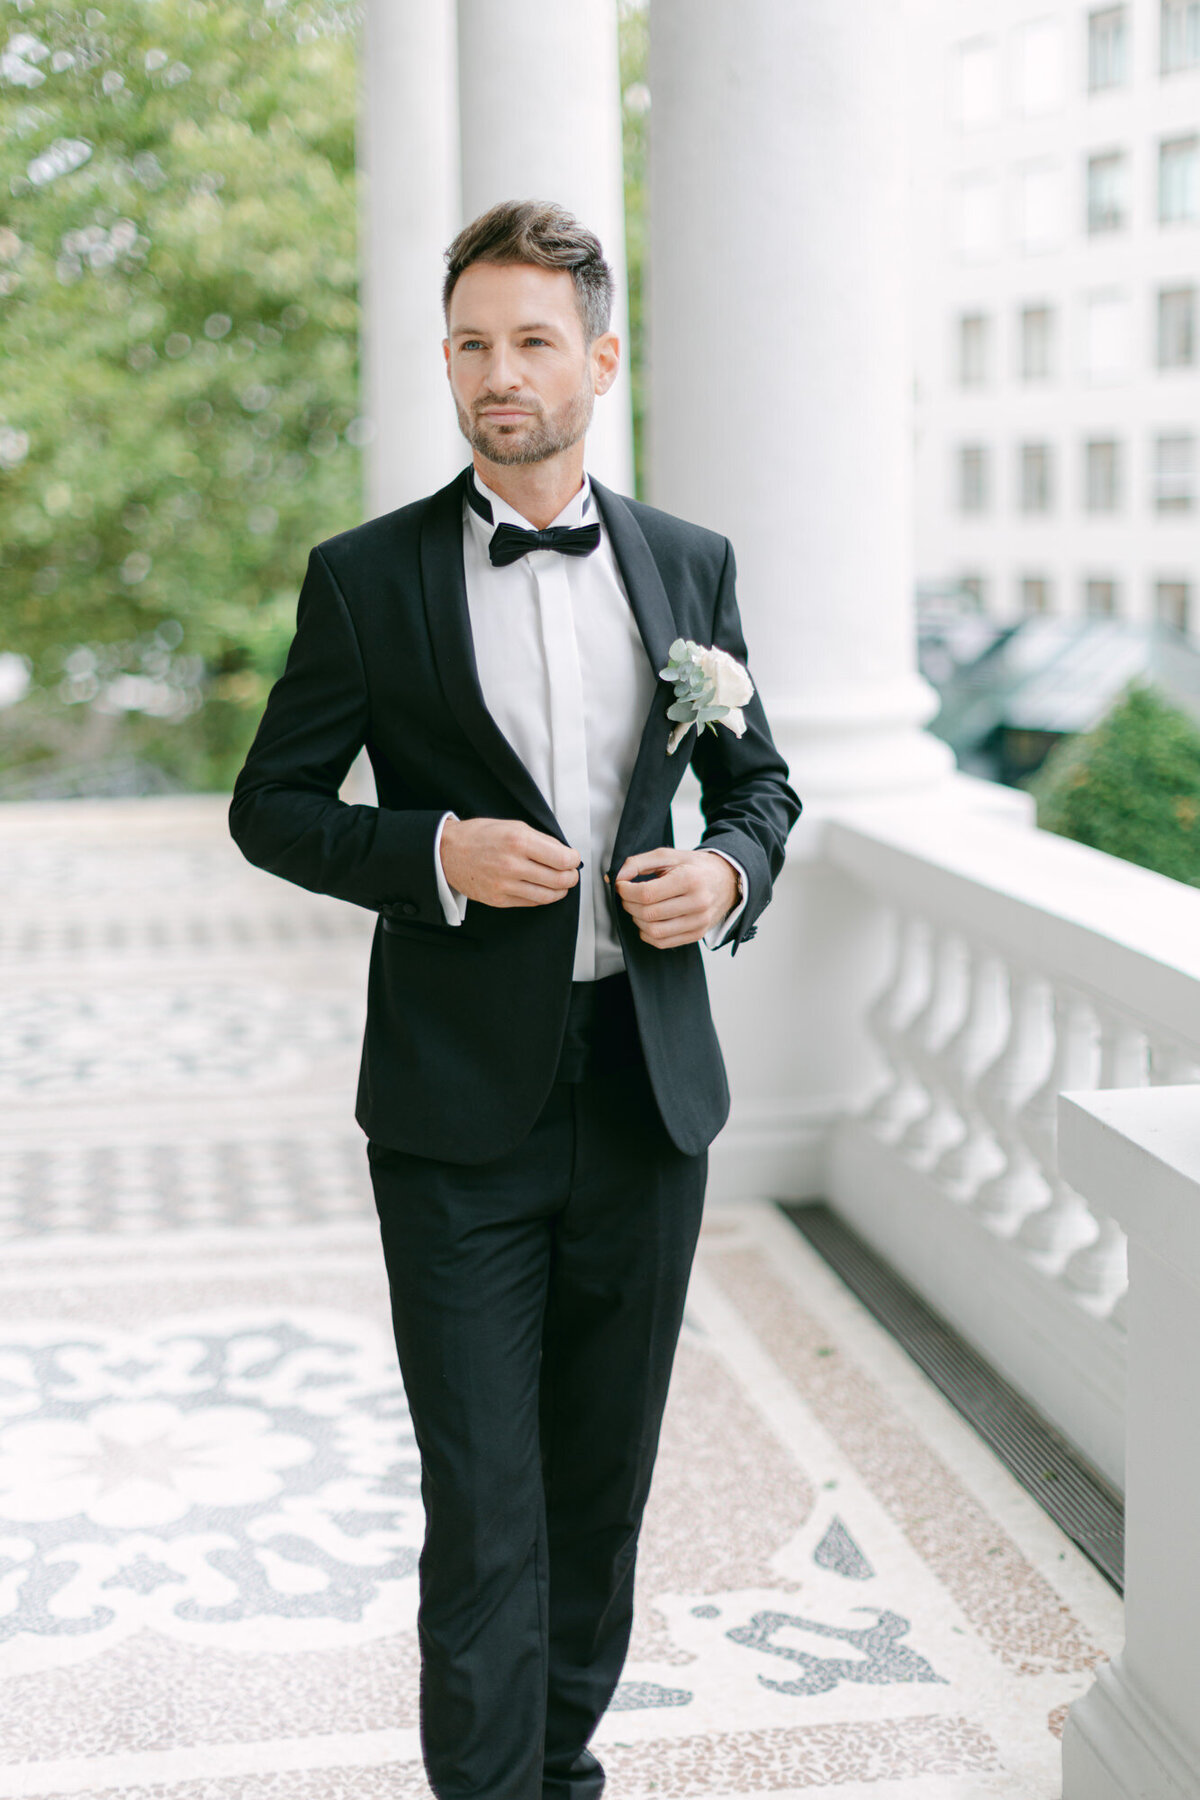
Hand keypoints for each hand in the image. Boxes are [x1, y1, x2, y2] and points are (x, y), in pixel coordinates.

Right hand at [440, 817, 580, 907]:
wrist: (447, 852)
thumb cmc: (480, 836)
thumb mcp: (513, 826)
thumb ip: (540, 840)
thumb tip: (564, 853)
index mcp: (518, 841)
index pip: (562, 859)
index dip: (573, 860)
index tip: (573, 859)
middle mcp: (512, 865)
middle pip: (558, 879)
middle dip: (571, 877)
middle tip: (571, 873)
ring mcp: (505, 885)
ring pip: (547, 895)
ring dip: (561, 890)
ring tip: (562, 884)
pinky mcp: (499, 899)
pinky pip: (530, 903)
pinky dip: (543, 897)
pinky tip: (544, 890)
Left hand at [610, 848, 738, 948]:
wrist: (726, 880)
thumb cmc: (694, 867)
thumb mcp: (668, 856)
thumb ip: (638, 862)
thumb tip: (617, 877)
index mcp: (689, 879)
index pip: (647, 894)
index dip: (626, 891)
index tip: (621, 886)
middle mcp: (697, 903)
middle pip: (648, 914)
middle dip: (629, 905)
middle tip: (628, 896)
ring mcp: (699, 922)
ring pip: (654, 932)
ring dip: (637, 921)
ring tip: (639, 907)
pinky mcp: (697, 934)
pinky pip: (663, 943)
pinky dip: (648, 934)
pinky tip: (648, 921)